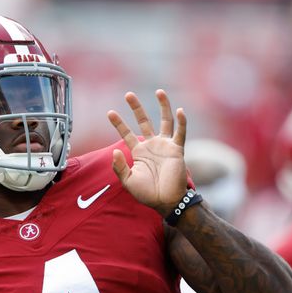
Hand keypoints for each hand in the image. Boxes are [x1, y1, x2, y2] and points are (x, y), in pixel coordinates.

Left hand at [107, 90, 187, 215]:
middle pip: (144, 121)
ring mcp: (165, 146)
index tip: (110, 112)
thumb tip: (116, 150)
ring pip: (164, 121)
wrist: (166, 201)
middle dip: (137, 108)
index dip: (118, 123)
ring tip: (159, 91)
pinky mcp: (177, 150)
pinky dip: (182, 122)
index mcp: (139, 152)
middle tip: (128, 94)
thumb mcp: (128, 181)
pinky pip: (180, 133)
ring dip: (163, 106)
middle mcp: (152, 145)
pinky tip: (180, 110)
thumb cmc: (147, 194)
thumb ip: (119, 167)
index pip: (127, 133)